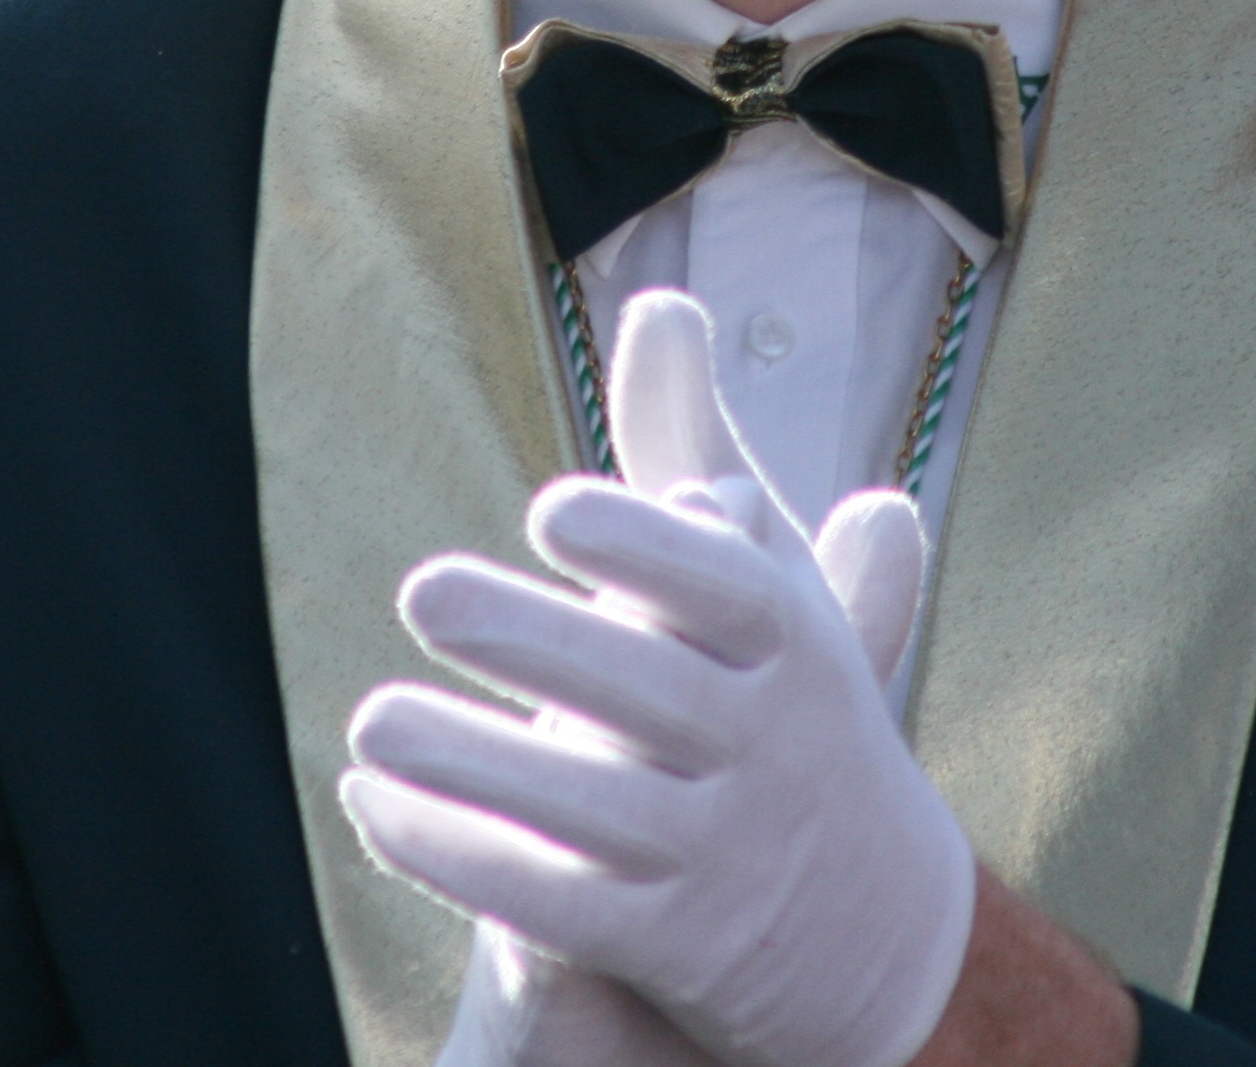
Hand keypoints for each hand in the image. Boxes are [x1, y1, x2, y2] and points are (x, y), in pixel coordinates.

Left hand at [344, 291, 973, 1066]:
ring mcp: (726, 854)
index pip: (730, 590)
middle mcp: (773, 744)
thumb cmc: (788, 701)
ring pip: (592, 809)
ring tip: (370, 716)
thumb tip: (658, 307)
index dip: (646, 551)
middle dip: (537, 644)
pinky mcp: (677, 949)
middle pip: (649, 694)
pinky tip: (375, 804)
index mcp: (798, 644)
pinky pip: (560, 905)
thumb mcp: (768, 578)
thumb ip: (693, 450)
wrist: (885, 937)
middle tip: (422, 590)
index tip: (551, 512)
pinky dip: (464, 855)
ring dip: (475, 764)